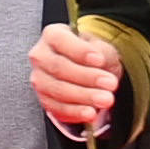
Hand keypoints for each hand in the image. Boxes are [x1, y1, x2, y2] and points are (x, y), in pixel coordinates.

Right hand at [31, 18, 121, 135]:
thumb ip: (101, 51)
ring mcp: (40, 79)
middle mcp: (41, 56)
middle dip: (86, 77)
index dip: (80, 51)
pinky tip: (90, 113)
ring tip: (106, 100)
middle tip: (110, 83)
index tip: (99, 59)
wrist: (90, 71)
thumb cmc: (93, 56)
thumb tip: (100, 60)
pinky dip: (75, 112)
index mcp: (52, 35)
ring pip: (58, 90)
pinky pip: (57, 108)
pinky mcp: (44, 99)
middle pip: (59, 67)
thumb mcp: (102, 47)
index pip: (60, 40)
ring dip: (84, 97)